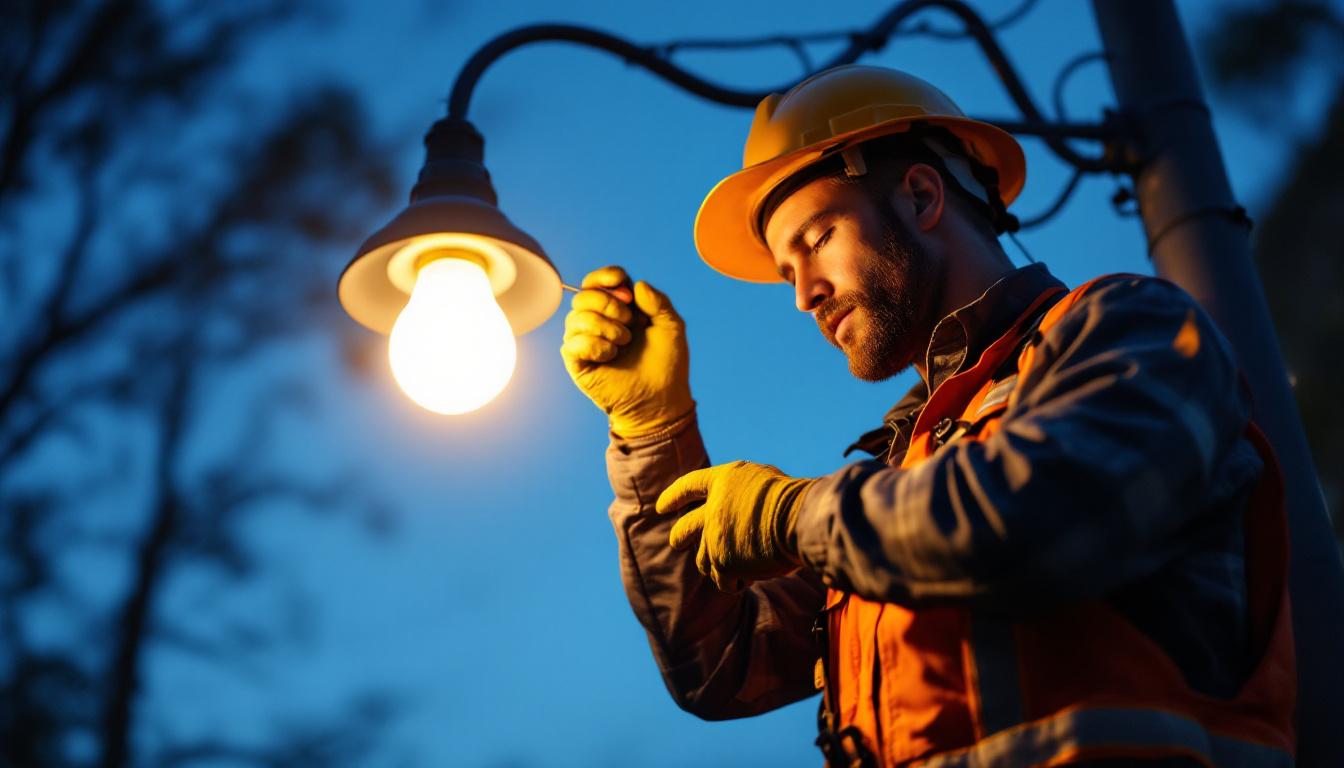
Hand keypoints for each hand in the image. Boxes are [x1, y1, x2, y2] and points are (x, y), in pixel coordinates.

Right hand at [560, 265, 692, 437]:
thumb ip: (658, 301)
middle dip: (609, 304)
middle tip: (631, 322)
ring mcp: (584, 340)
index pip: (597, 281)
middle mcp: (596, 321)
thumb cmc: (666, 364)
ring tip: (624, 343)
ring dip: (605, 327)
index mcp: (618, 308)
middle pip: (583, 295)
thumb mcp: (672, 326)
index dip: (606, 277)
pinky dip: (595, 345)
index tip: (625, 289)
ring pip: (576, 317)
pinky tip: (611, 355)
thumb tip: (635, 285)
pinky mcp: (577, 361)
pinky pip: (572, 343)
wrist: (660, 399)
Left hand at [656, 460, 816, 591]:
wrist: (800, 518)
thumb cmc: (794, 500)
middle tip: (678, 543)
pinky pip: (724, 582)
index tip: (661, 507)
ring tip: (739, 568)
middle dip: (680, 537)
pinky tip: (752, 577)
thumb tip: (736, 513)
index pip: (690, 485)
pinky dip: (738, 582)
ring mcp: (714, 537)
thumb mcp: (764, 482)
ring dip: (719, 567)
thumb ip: (742, 495)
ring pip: (704, 562)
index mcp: (723, 480)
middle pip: (685, 528)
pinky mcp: (723, 562)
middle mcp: (712, 508)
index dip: (674, 496)